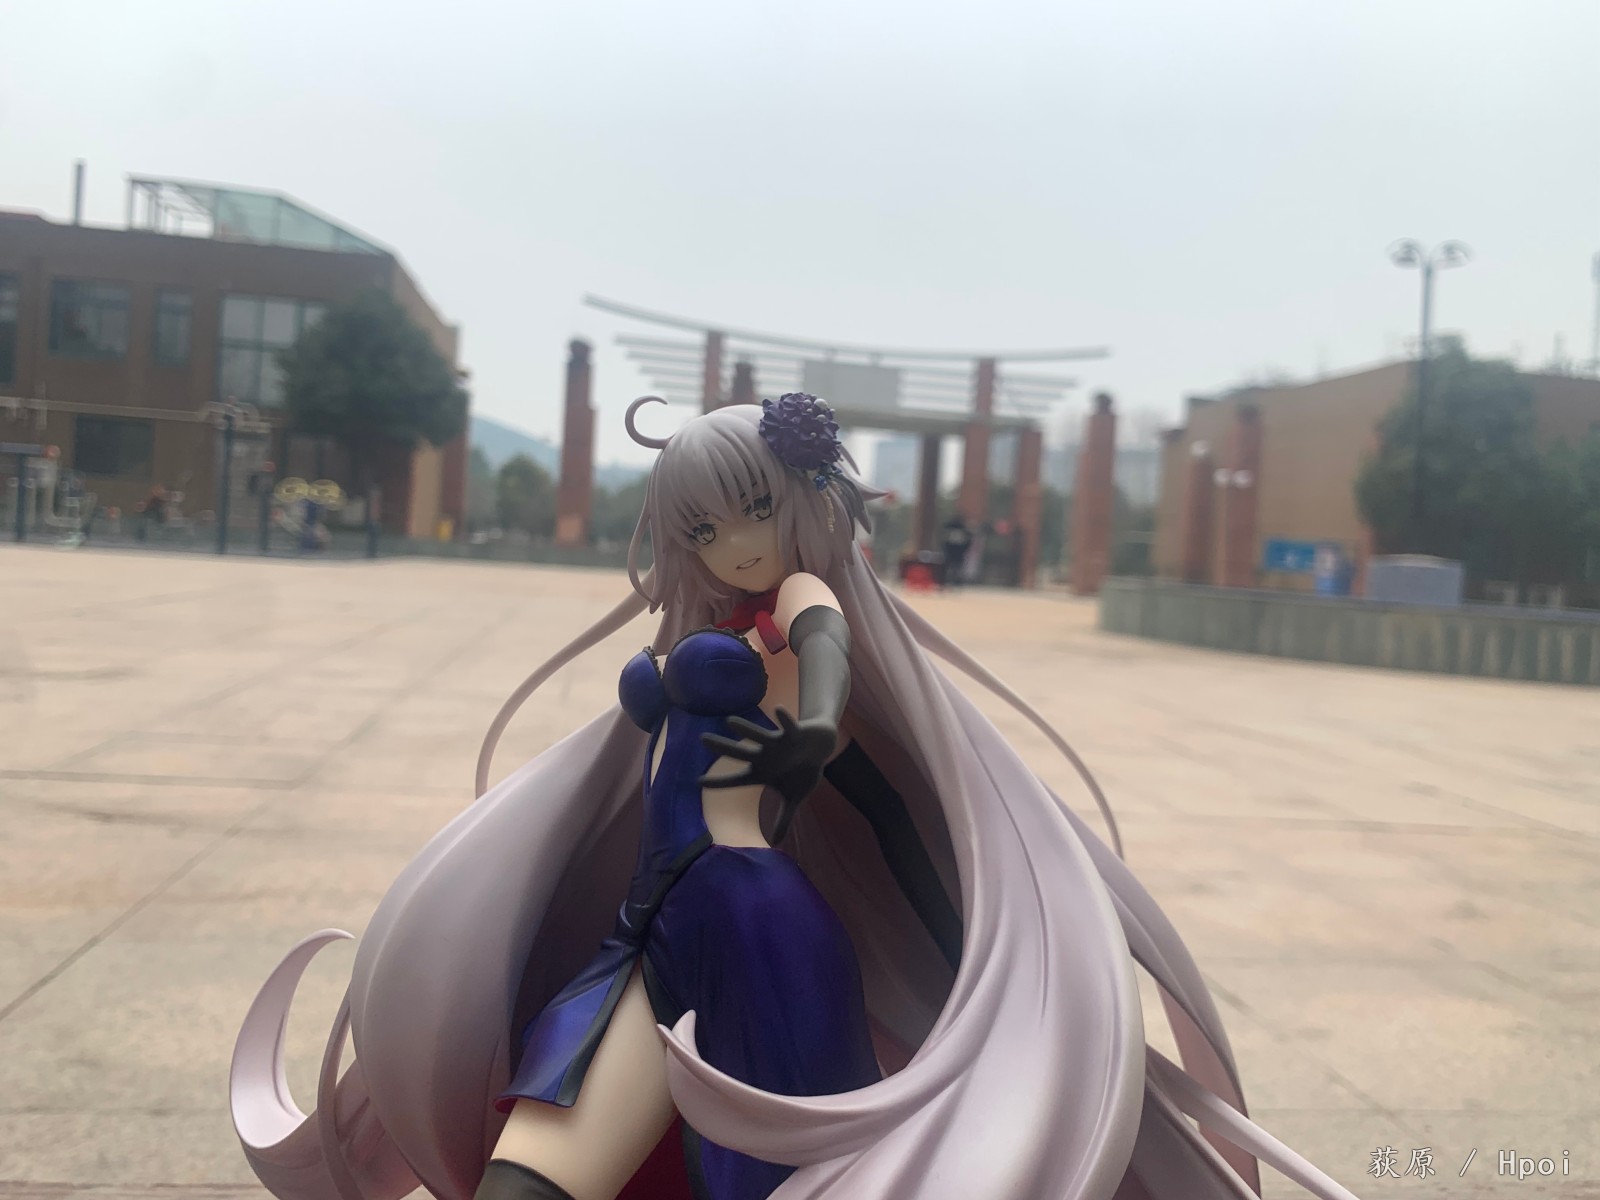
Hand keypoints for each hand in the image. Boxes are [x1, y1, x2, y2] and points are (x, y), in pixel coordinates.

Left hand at [700, 709, 835, 808]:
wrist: (820, 747)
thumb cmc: (803, 771)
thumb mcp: (795, 798)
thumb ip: (784, 818)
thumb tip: (776, 842)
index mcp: (762, 773)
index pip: (736, 780)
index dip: (719, 782)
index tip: (698, 782)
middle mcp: (765, 756)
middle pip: (740, 753)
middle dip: (722, 747)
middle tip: (702, 739)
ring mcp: (778, 743)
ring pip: (758, 736)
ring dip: (746, 730)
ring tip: (729, 722)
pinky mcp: (794, 732)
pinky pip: (788, 726)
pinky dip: (784, 719)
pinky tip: (778, 711)